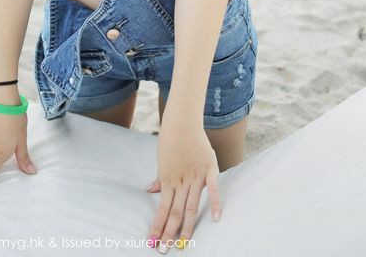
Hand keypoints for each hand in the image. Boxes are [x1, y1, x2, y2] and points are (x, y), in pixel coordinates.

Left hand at [145, 119, 220, 251]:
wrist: (182, 121)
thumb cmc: (170, 140)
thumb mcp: (162, 161)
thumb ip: (160, 179)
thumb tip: (150, 191)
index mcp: (168, 180)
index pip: (162, 209)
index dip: (158, 226)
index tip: (152, 241)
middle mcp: (181, 181)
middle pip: (175, 212)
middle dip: (169, 232)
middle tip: (165, 250)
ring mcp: (195, 175)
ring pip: (191, 205)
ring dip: (186, 226)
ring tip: (183, 243)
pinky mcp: (209, 167)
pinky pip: (213, 187)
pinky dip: (215, 202)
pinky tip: (215, 218)